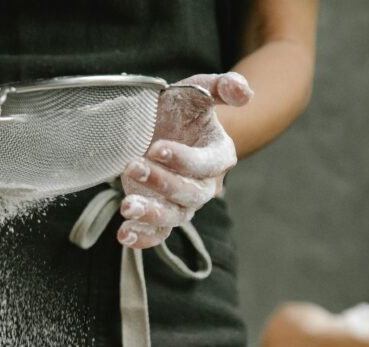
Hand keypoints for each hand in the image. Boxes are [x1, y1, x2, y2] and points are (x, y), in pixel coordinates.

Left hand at [117, 72, 252, 248]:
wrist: (158, 127)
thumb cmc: (180, 109)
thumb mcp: (198, 91)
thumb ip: (222, 87)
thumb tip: (244, 92)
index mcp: (218, 155)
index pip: (208, 163)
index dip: (185, 159)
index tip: (157, 148)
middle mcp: (204, 185)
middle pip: (190, 194)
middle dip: (162, 183)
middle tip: (133, 167)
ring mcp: (182, 203)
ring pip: (173, 217)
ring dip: (150, 213)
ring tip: (127, 206)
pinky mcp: (160, 215)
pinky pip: (157, 233)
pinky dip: (143, 238)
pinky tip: (124, 235)